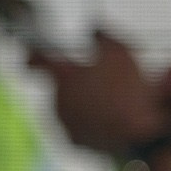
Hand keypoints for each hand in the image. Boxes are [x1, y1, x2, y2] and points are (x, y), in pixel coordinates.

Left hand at [29, 28, 167, 155]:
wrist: (141, 136)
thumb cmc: (130, 90)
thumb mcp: (121, 51)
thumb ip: (102, 34)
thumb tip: (94, 28)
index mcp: (62, 77)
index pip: (39, 59)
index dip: (35, 53)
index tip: (30, 53)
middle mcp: (56, 101)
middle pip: (61, 85)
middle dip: (77, 81)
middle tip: (100, 81)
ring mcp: (63, 123)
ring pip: (69, 105)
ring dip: (84, 101)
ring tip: (111, 101)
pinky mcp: (74, 142)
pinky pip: (78, 125)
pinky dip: (89, 121)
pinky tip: (109, 119)